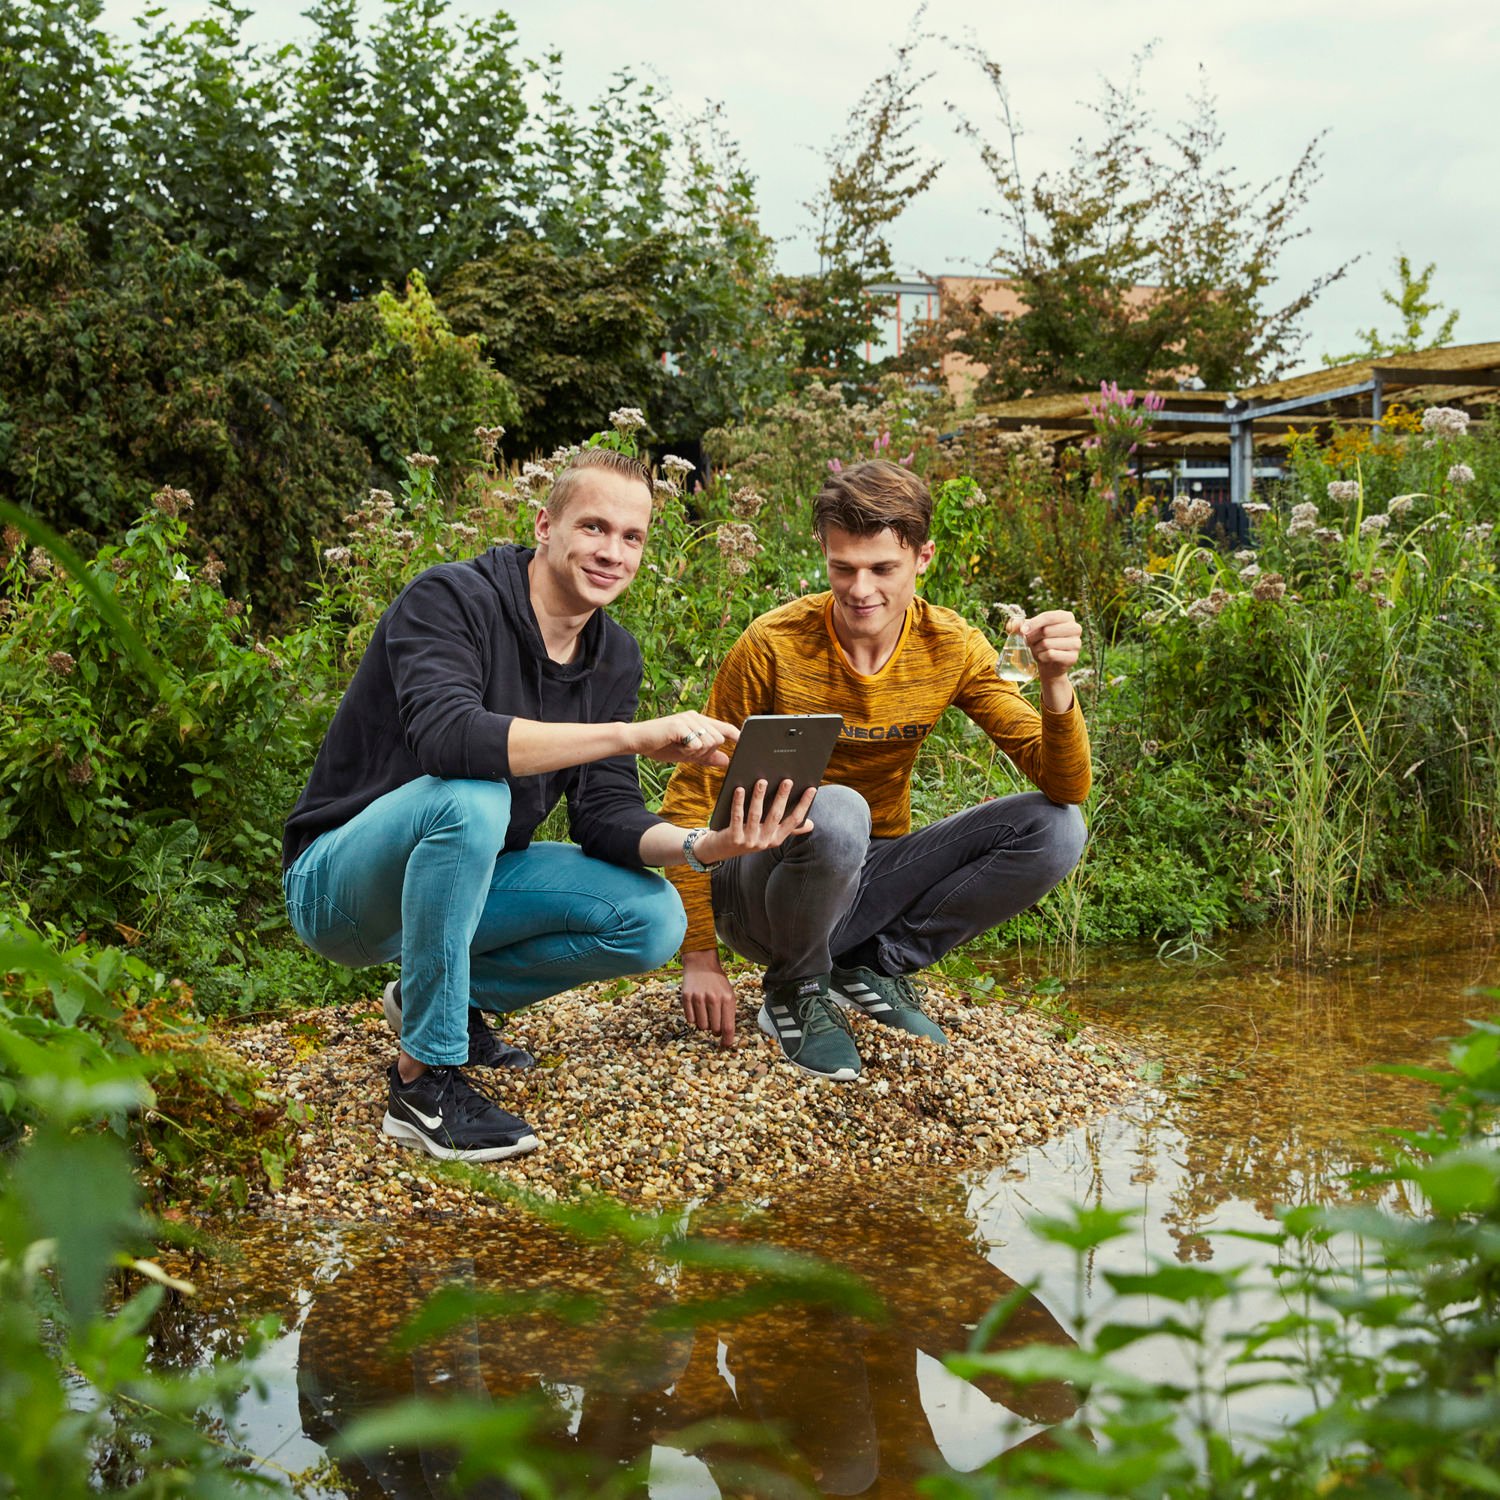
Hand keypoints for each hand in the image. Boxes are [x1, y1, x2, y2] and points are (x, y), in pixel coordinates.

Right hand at [632, 711, 738, 768]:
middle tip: (687, 752)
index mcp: (699, 721)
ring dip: (695, 752)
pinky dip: (687, 751)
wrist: (637, 740)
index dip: (736, 735)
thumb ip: (707, 756)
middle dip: (706, 752)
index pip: (724, 727)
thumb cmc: (661, 746)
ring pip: (708, 742)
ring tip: (679, 748)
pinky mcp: (679, 725)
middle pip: (718, 739)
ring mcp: (687, 720)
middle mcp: (695, 717)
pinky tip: (675, 746)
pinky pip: (695, 744)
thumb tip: (727, 761)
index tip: (744, 743)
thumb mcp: (688, 754)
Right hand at [681, 950, 737, 1047]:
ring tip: (706, 1014)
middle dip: (715, 1030)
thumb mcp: (729, 994)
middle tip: (715, 1024)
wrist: (701, 964)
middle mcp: (713, 999)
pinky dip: (694, 1018)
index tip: (726, 1046)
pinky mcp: (686, 998)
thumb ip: (729, 1014)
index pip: (728, 1027)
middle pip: (714, 1029)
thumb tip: (727, 1035)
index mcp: (727, 999)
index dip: (727, 1040)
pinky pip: (690, 1020)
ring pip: (702, 1026)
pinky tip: (697, 1009)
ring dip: (704, 1024)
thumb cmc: (718, 983)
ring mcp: (698, 998)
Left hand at [692, 777, 816, 864]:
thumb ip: (787, 829)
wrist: (718, 850)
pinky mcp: (733, 838)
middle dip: (782, 797)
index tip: (812, 789)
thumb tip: (811, 824)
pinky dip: (738, 802)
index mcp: (776, 839)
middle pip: (776, 816)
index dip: (804, 805)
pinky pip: (737, 817)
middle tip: (787, 780)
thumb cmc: (746, 835)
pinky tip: (740, 789)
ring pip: (756, 815)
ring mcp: (749, 841)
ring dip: (759, 797)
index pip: (794, 821)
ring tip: (762, 781)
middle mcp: (764, 842)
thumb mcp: (767, 834)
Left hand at [1013, 610, 1080, 709]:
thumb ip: (1018, 625)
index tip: (1022, 631)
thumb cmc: (1040, 642)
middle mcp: (1075, 628)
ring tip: (1037, 650)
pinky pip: (1051, 655)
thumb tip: (1013, 624)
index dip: (1033, 623)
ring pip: (1048, 643)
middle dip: (1033, 638)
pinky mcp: (1073, 657)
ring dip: (1037, 648)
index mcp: (1066, 617)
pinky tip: (1043, 657)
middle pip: (1047, 630)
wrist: (1048, 664)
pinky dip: (1042, 657)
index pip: (1048, 616)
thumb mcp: (1029, 631)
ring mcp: (1076, 643)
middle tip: (1029, 643)